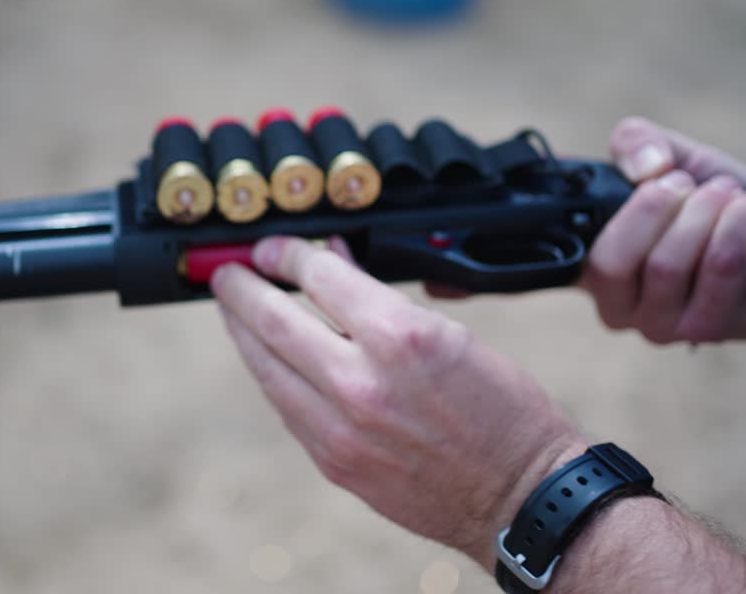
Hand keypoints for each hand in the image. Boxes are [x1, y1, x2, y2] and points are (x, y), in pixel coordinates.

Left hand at [210, 237, 585, 564]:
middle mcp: (361, 383)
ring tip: (232, 309)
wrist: (521, 497)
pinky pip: (286, 406)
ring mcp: (341, 430)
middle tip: (225, 271)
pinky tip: (267, 358)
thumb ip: (383, 301)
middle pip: (273, 320)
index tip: (272, 247)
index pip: (320, 276)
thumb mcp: (452, 334)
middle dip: (241, 288)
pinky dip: (271, 374)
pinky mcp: (333, 463)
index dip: (288, 254)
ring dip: (242, 332)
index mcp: (400, 338)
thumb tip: (334, 264)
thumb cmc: (503, 412)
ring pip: (267, 367)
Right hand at [580, 117, 745, 342]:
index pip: (560, 261)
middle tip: (687, 181)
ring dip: (703, 213)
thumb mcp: (666, 159)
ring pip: (666, 266)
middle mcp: (616, 308)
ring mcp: (661, 327)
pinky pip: (719, 272)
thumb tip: (647, 167)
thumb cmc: (708, 204)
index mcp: (591, 270)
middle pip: (613, 263)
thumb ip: (637, 142)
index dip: (581, 217)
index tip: (630, 178)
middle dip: (657, 207)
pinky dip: (738, 227)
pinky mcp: (712, 330)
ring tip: (726, 191)